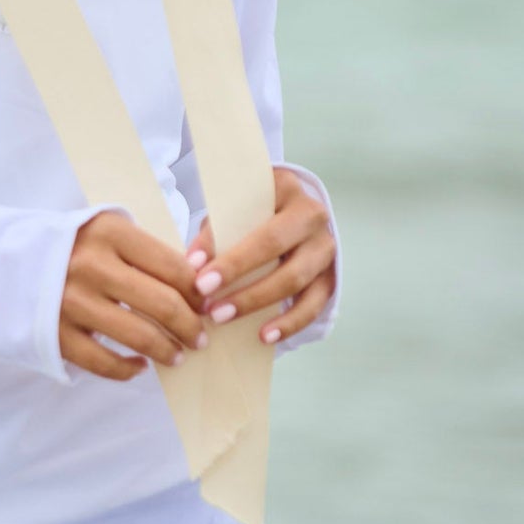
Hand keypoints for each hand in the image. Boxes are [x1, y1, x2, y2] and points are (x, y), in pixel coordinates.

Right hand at [59, 210, 211, 381]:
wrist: (5, 260)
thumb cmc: (71, 246)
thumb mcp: (107, 231)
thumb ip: (148, 251)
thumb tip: (200, 280)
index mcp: (110, 232)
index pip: (173, 266)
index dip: (198, 291)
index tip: (206, 305)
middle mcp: (92, 265)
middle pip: (163, 304)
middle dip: (191, 327)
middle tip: (199, 337)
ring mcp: (72, 301)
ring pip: (140, 337)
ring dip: (168, 351)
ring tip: (177, 355)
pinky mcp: (57, 333)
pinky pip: (105, 363)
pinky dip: (129, 370)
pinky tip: (140, 366)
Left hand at [186, 165, 336, 345]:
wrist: (292, 216)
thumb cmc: (254, 213)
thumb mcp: (235, 209)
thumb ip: (217, 231)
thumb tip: (192, 265)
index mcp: (285, 188)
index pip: (251, 214)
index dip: (223, 243)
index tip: (193, 267)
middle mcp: (312, 215)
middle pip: (275, 245)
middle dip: (236, 273)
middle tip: (204, 296)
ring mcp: (325, 247)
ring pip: (294, 278)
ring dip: (255, 301)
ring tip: (221, 317)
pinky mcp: (331, 277)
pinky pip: (313, 305)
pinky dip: (289, 323)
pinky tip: (264, 336)